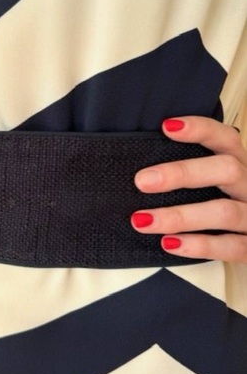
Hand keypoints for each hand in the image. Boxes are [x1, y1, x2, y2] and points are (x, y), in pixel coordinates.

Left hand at [130, 116, 246, 262]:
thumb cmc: (224, 207)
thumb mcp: (214, 185)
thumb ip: (187, 175)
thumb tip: (138, 172)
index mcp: (241, 165)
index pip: (226, 139)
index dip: (200, 129)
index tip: (166, 127)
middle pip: (227, 169)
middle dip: (182, 173)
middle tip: (142, 181)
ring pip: (224, 212)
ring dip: (179, 216)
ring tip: (141, 220)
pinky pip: (231, 246)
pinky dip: (198, 245)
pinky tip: (169, 243)